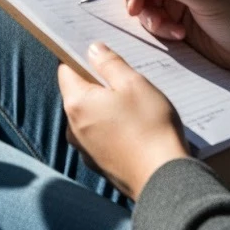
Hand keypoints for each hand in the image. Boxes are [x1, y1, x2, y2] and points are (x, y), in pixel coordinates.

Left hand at [57, 43, 188, 200]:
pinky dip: (112, 127)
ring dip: (106, 106)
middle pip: (78, 94)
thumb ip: (109, 63)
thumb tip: (92, 50)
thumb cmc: (150, 127)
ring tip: (134, 104)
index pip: (65, 70)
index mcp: (76, 103)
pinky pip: (100, 135)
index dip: (80, 57)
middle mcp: (73, 127)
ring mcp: (84, 148)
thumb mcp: (134, 84)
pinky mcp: (98, 163)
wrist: (164, 179)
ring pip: (90, 116)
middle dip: (97, 83)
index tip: (98, 53)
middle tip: (125, 78)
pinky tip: (134, 127)